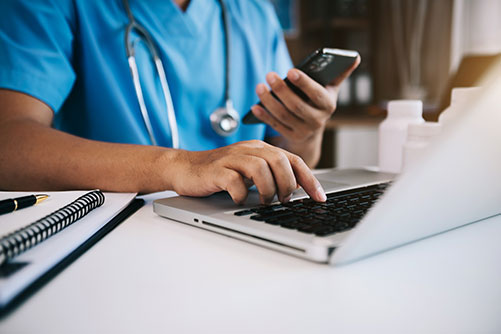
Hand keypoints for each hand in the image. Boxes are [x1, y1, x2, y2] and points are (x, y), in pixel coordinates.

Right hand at [168, 140, 325, 204]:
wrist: (184, 168)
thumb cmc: (220, 172)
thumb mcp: (250, 171)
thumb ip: (271, 174)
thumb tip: (296, 189)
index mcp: (260, 149)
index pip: (293, 160)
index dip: (309, 179)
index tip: (320, 198)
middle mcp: (248, 150)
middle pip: (280, 161)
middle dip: (287, 184)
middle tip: (282, 200)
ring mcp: (232, 159)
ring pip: (260, 168)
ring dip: (267, 189)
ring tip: (263, 201)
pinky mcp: (216, 170)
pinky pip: (235, 181)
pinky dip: (241, 195)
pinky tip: (238, 200)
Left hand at [251, 57, 359, 144]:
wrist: (313, 129)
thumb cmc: (319, 101)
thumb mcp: (331, 88)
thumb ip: (339, 73)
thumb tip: (354, 57)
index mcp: (328, 105)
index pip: (316, 94)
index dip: (303, 83)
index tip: (290, 70)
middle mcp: (317, 120)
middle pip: (296, 106)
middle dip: (281, 90)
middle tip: (269, 75)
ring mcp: (303, 131)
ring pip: (283, 116)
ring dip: (269, 101)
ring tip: (260, 87)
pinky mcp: (291, 137)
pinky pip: (275, 125)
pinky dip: (264, 116)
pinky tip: (254, 106)